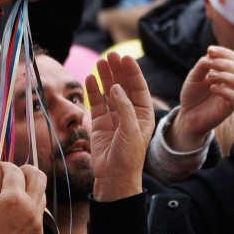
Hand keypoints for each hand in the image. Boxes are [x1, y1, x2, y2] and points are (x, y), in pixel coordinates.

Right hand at [0, 162, 47, 233]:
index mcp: (13, 198)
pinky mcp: (38, 230)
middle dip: (26, 170)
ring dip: (31, 187)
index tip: (0, 168)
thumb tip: (0, 171)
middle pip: (39, 176)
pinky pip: (39, 209)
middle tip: (15, 174)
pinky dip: (31, 203)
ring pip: (42, 192)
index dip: (6, 166)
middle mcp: (29, 206)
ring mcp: (36, 219)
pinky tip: (17, 209)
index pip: (15, 171)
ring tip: (15, 193)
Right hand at [89, 52, 155, 200]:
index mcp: (144, 114)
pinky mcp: (100, 123)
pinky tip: (89, 79)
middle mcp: (129, 112)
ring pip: (109, 92)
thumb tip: (115, 87)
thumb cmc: (129, 157)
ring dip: (105, 77)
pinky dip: (92, 91)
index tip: (125, 58)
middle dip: (117, 71)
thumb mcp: (132, 131)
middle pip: (123, 86)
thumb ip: (124, 108)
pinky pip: (96, 103)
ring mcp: (114, 117)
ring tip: (99, 63)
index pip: (138, 88)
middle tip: (111, 56)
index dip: (132, 72)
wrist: (114, 177)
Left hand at [170, 46, 233, 150]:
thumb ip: (202, 65)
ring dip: (225, 76)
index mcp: (224, 71)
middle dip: (223, 63)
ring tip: (210, 76)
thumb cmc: (192, 95)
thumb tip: (210, 55)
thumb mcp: (194, 77)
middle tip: (209, 66)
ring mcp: (231, 94)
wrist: (187, 115)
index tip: (210, 51)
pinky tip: (213, 88)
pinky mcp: (230, 108)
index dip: (223, 52)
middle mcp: (230, 81)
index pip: (232, 57)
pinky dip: (225, 90)